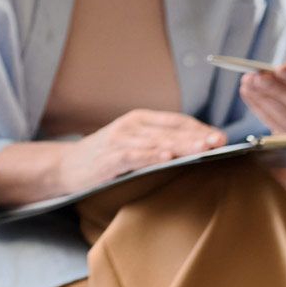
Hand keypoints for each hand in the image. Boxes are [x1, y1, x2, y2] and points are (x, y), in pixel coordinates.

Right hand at [54, 110, 226, 193]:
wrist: (65, 166)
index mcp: (139, 120)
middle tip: (221, 142)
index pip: (177, 121)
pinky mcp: (110, 157)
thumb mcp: (131, 143)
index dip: (200, 128)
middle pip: (172, 130)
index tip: (221, 137)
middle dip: (198, 136)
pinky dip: (152, 155)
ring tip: (204, 148)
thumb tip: (194, 149)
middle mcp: (131, 125)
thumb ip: (156, 142)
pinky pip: (135, 155)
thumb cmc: (103, 157)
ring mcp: (119, 140)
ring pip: (158, 142)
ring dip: (183, 145)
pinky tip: (167, 157)